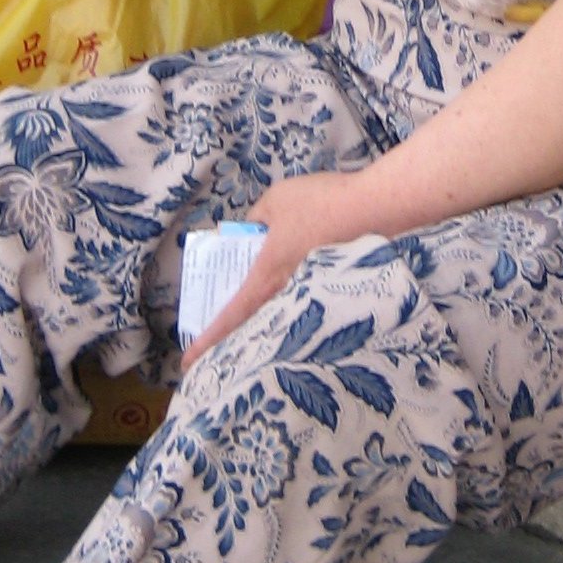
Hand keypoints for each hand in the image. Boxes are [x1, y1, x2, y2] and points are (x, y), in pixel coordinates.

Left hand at [179, 173, 364, 363]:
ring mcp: (312, 293)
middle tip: (216, 349)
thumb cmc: (321, 203)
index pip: (230, 316)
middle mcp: (287, 292)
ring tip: (250, 325)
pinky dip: (288, 303)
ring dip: (262, 322)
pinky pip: (300, 301)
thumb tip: (253, 230)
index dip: (207, 340)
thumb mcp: (276, 200)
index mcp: (266, 274)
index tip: (187, 362)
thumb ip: (257, 217)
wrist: (376, 209)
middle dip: (233, 339)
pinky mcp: (332, 286)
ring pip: (277, 315)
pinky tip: (290, 294)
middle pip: (253, 324)